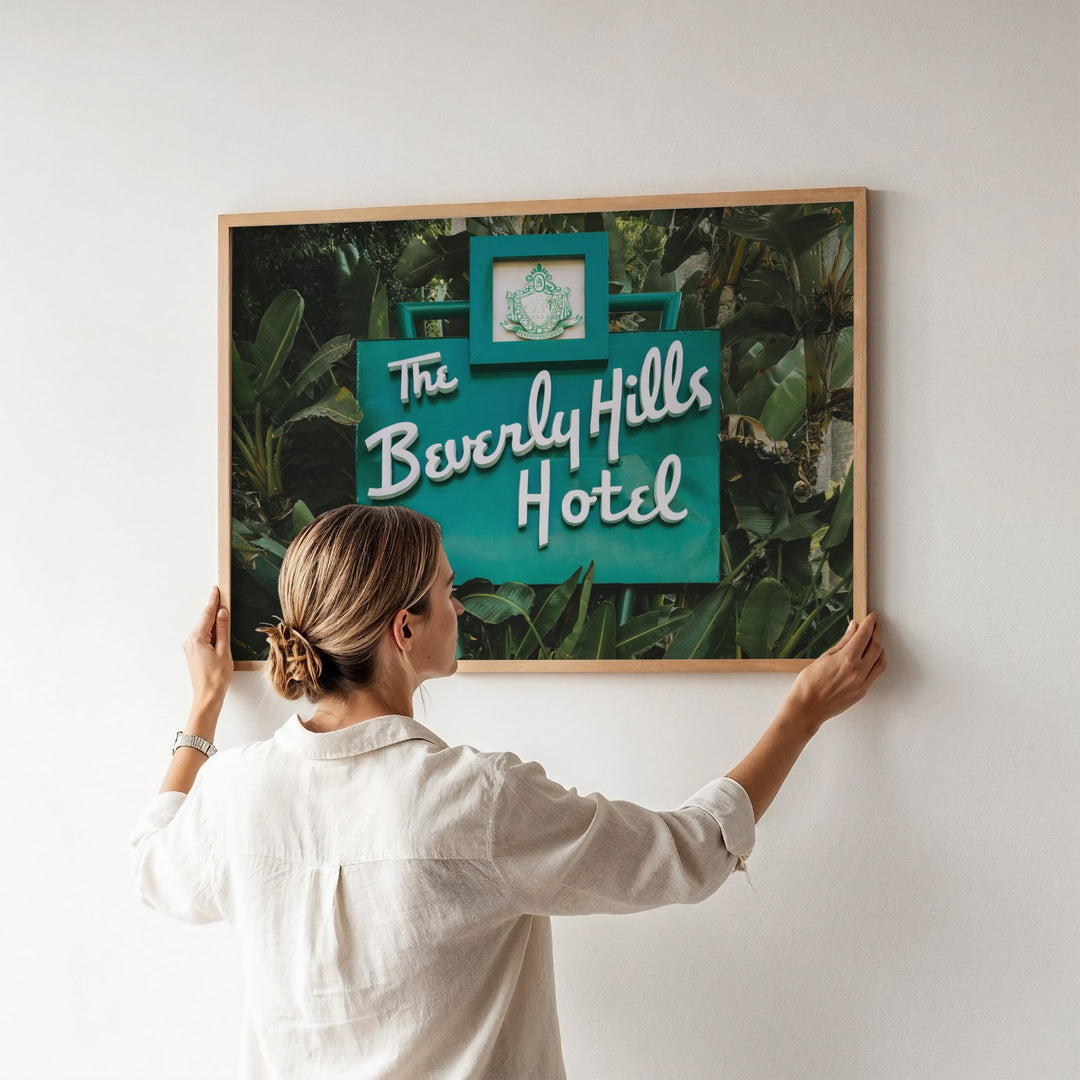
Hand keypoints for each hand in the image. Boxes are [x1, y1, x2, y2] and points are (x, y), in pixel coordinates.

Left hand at [183, 587, 233, 707]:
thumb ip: (223, 629)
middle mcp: (190, 640)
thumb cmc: (217, 676)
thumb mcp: (224, 650)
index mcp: (197, 638)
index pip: (207, 615)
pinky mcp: (193, 652)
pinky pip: (202, 635)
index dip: (213, 601)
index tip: (216, 589)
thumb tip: (222, 612)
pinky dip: (210, 629)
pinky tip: (218, 628)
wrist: (207, 696)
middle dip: (213, 608)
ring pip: (203, 628)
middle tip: (221, 595)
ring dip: (212, 620)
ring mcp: (190, 647)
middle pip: (204, 620)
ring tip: (223, 611)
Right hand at [783, 612, 886, 733]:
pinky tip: (871, 657)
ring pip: (881, 661)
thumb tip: (853, 627)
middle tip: (874, 625)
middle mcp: (858, 671)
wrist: (807, 708)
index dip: (870, 624)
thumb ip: (843, 642)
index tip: (872, 617)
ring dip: (880, 648)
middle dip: (877, 633)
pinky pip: (876, 673)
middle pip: (876, 646)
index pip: (864, 636)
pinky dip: (877, 662)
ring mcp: (862, 683)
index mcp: (846, 659)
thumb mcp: (824, 657)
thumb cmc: (808, 683)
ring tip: (874, 641)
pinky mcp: (862, 692)